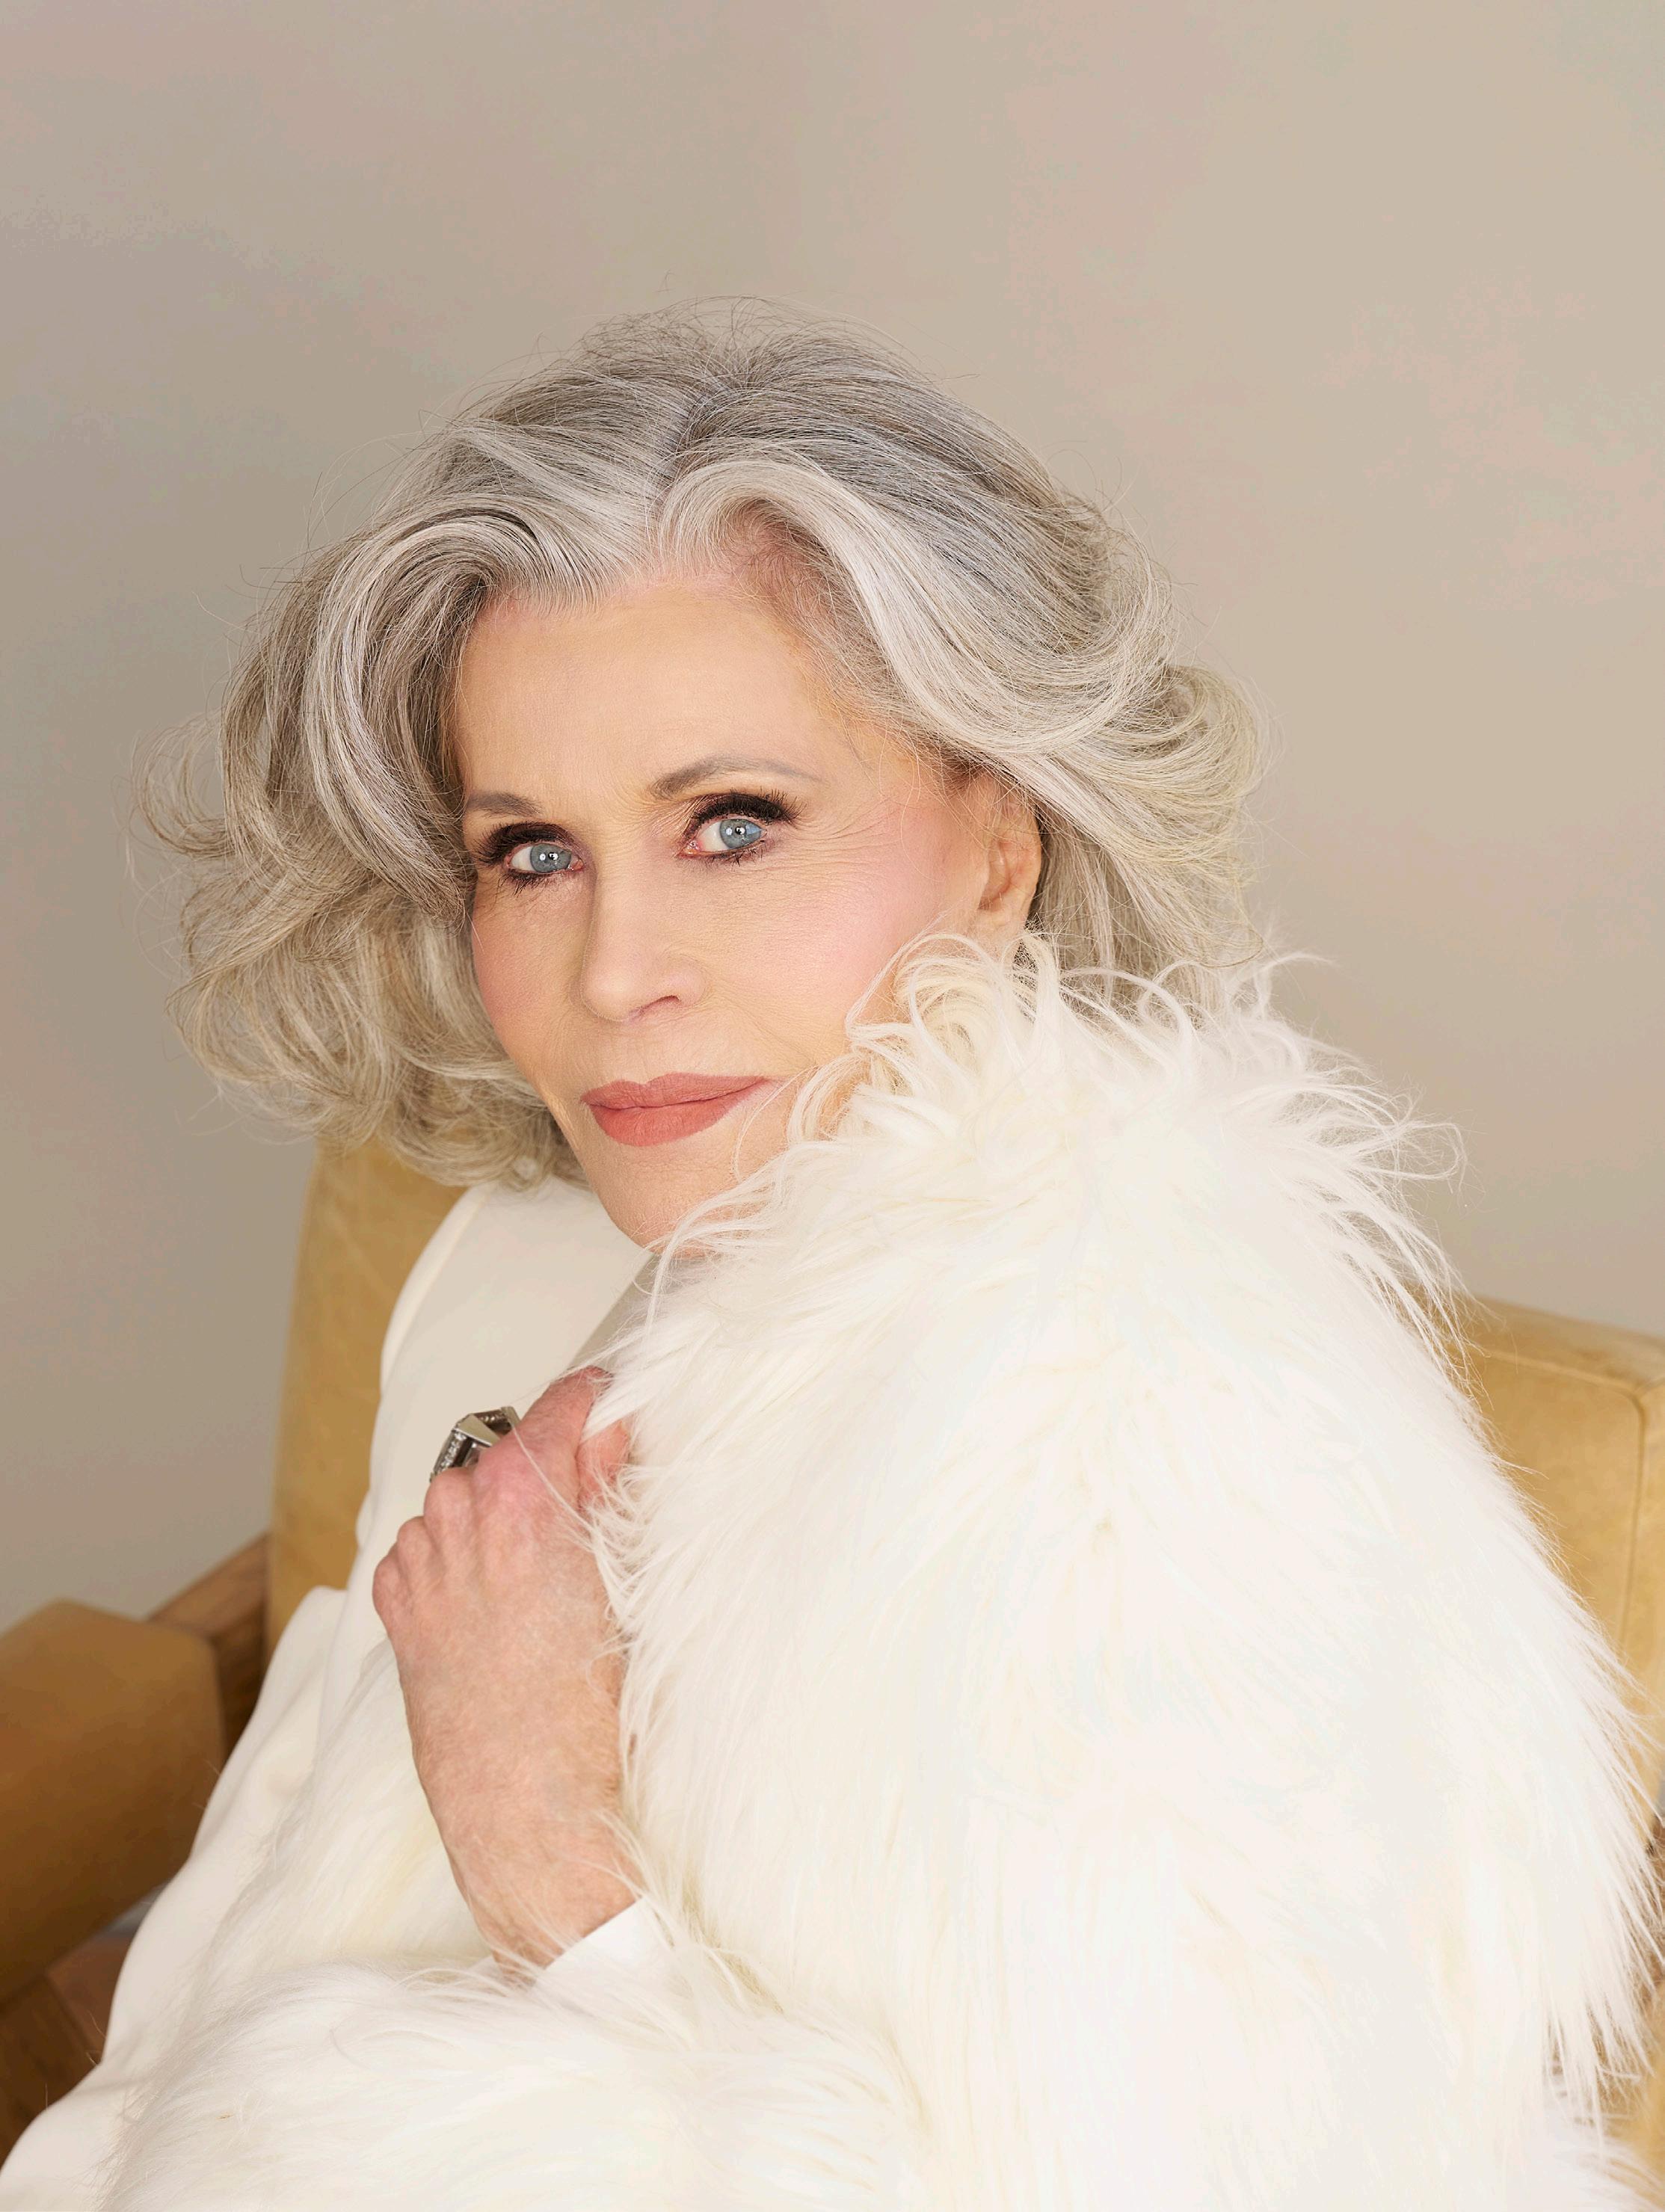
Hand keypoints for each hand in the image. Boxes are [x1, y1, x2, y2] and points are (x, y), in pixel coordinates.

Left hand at [371, 1367, 634, 1974]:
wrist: (533, 1815)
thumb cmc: (591, 1714)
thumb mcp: (624, 1584)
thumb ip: (609, 1486)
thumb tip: (612, 1422)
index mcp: (521, 1498)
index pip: (563, 1403)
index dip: (602, 1400)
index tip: (621, 1408)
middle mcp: (457, 1517)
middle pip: (509, 1447)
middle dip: (550, 1465)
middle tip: (597, 1508)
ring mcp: (419, 1562)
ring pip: (461, 1497)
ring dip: (498, 1512)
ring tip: (545, 1568)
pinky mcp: (397, 1608)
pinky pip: (426, 1547)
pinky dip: (457, 1555)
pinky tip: (498, 1601)